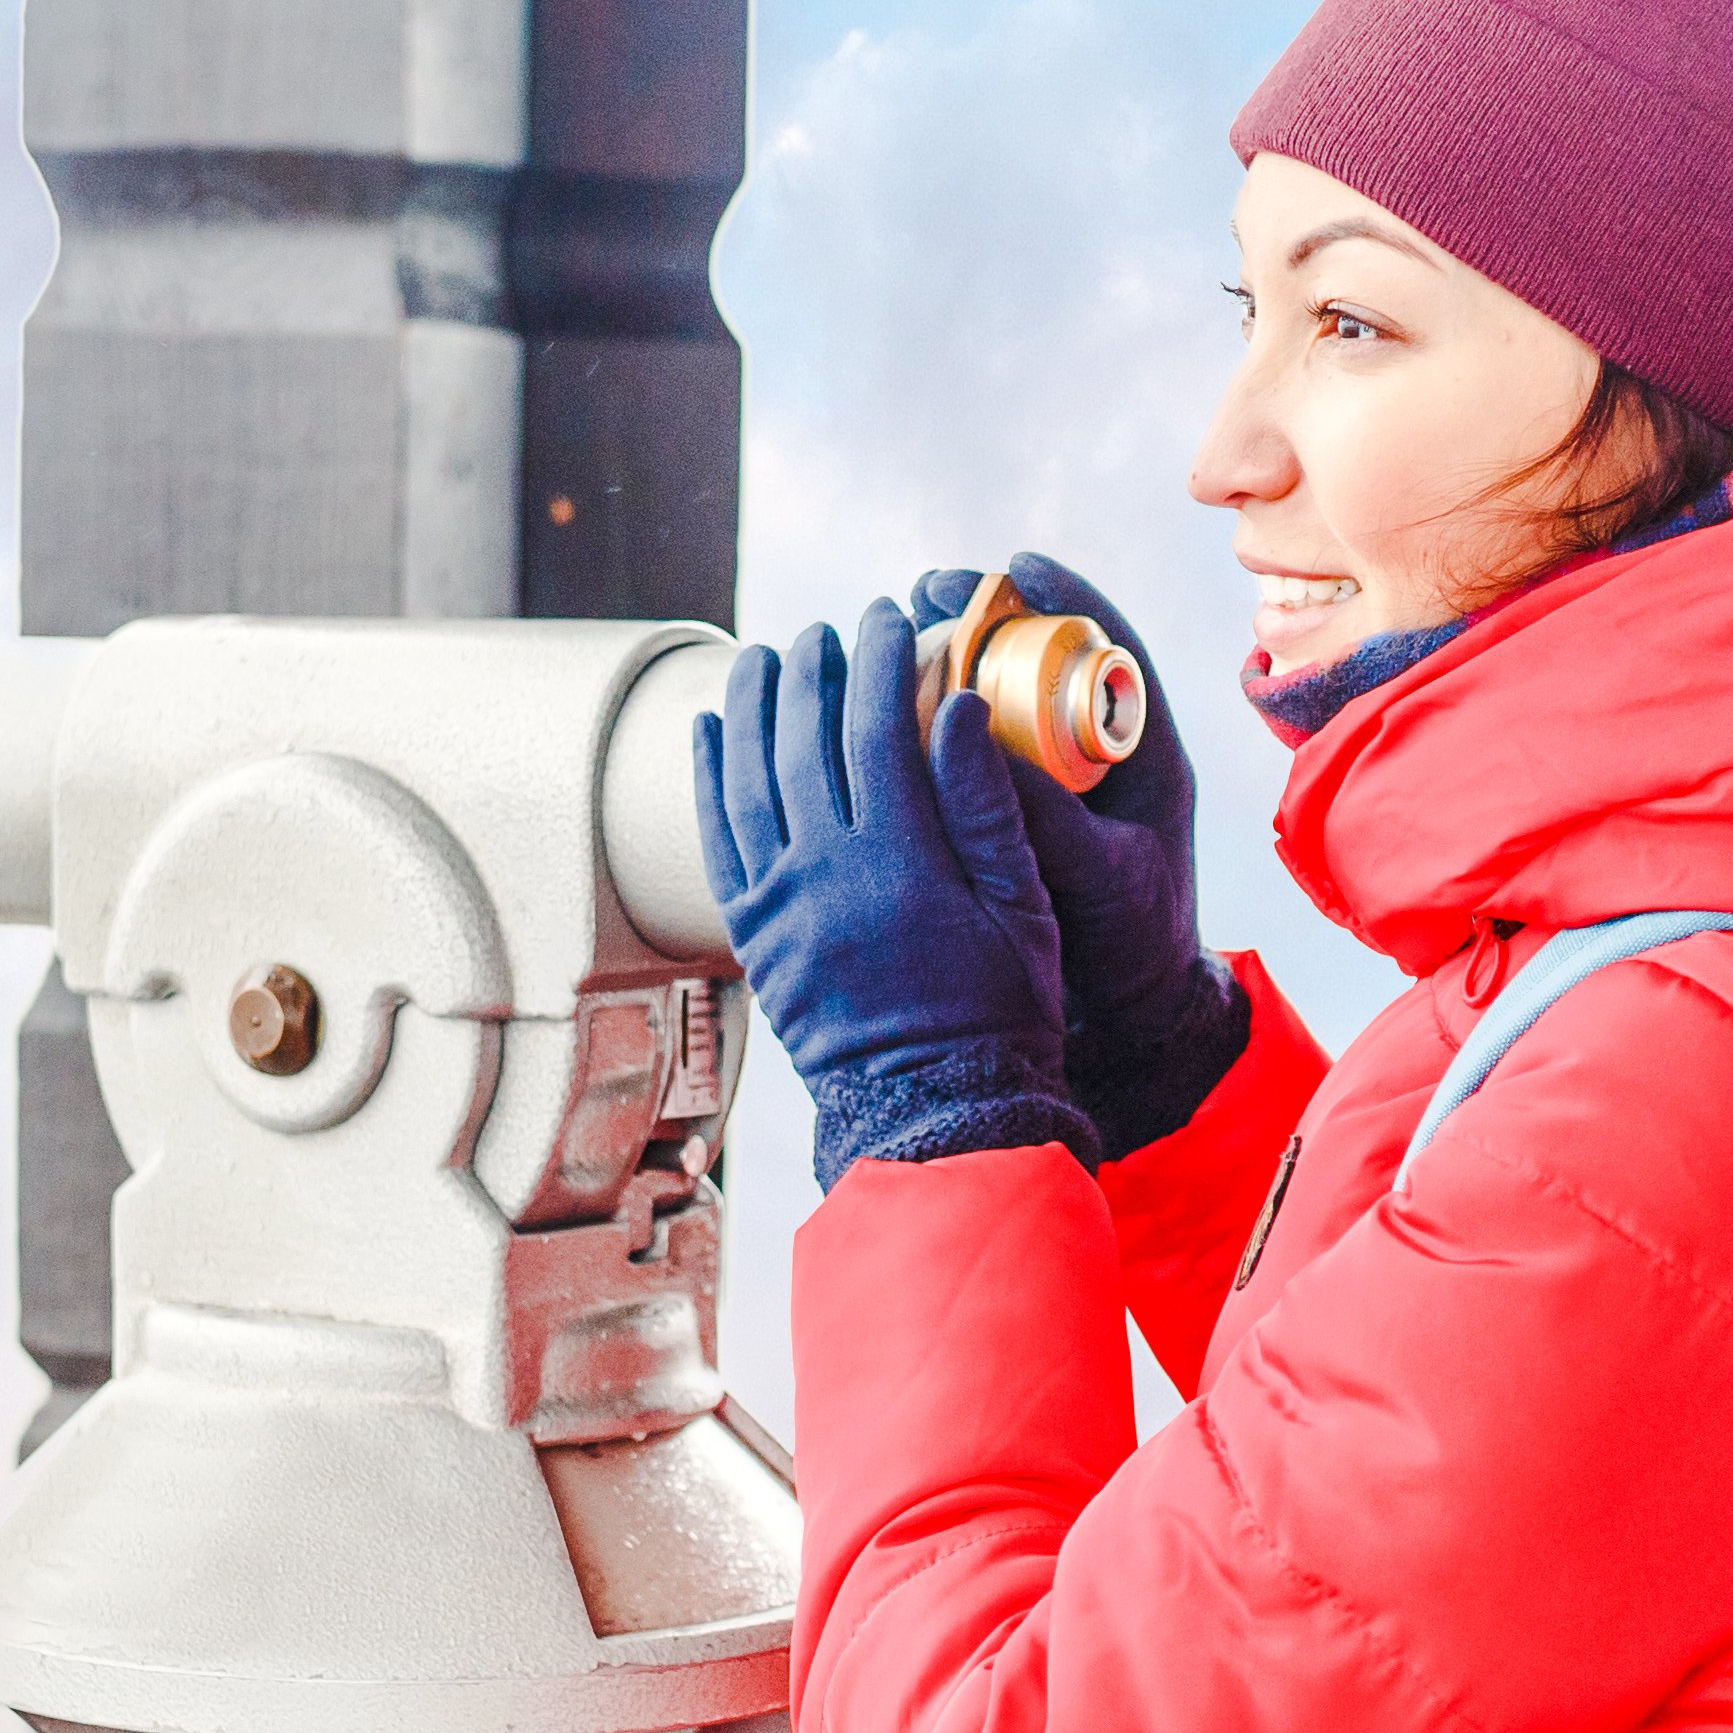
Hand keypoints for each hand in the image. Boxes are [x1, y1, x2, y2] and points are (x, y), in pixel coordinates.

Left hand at [691, 595, 1098, 1186]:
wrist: (937, 1112)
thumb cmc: (1000, 1011)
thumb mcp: (1023, 907)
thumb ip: (987, 804)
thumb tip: (955, 705)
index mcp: (901, 860)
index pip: (876, 727)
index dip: (878, 661)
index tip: (885, 620)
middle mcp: (826, 874)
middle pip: (803, 740)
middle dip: (812, 670)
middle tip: (824, 632)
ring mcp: (780, 906)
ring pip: (748, 779)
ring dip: (750, 708)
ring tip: (762, 660)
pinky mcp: (753, 936)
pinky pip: (716, 840)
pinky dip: (708, 777)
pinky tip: (710, 731)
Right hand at [907, 554, 1251, 1158]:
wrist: (1126, 1012)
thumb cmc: (1131, 947)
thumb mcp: (1094, 881)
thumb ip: (1046, 821)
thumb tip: (976, 747)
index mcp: (1145, 758)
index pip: (1114, 650)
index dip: (1067, 598)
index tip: (1018, 564)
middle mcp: (1100, 759)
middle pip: (1046, 659)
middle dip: (988, 615)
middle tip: (930, 587)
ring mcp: (1056, 784)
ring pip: (1005, 700)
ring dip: (951, 659)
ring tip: (892, 626)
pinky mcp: (1016, 811)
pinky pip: (974, 749)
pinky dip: (930, 721)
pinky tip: (875, 702)